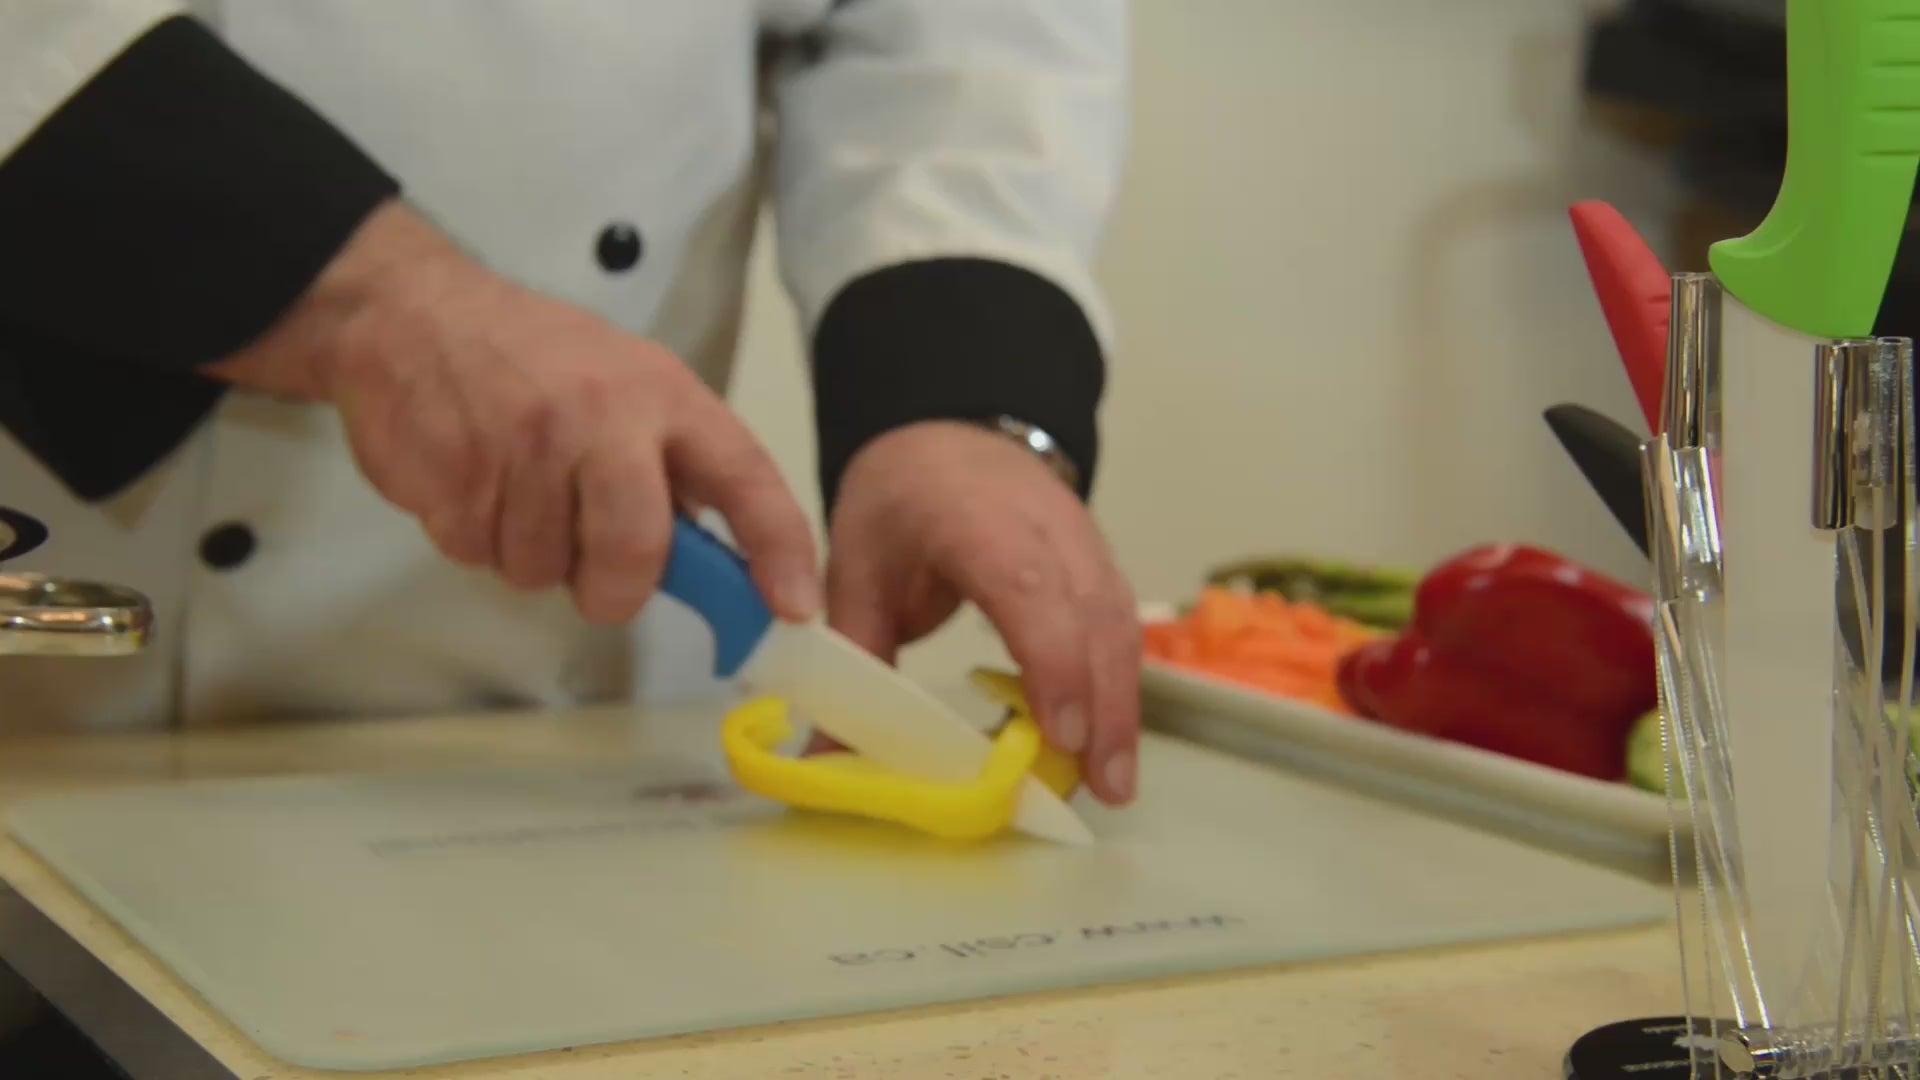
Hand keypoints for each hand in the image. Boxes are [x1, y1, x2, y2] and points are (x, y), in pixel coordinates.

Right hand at [207, 200, 818, 624]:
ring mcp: (524, 447)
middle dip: (615, 589)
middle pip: (634, 554)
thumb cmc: (533, 359)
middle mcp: (602, 418)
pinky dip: (479, 540)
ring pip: (545, 571)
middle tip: (595, 573)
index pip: (745, 477)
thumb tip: (727, 565)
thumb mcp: (629, 383)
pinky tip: (476, 484)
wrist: (409, 313)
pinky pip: (481, 558)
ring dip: (532, 556)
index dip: (779, 549)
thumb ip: (676, 467)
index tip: (795, 609)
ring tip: (517, 492)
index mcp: (663, 396)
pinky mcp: (455, 477)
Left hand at [824, 421, 1140, 804]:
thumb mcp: (857, 568)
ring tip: (1113, 784)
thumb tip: (822, 759)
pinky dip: (1121, 688)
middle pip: (1091, 616)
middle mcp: (1046, 528)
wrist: (948, 437)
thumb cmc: (900, 503)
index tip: (1060, 731)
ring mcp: (1084, 544)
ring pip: (1119, 626)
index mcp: (974, 520)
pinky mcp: (1101, 568)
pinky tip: (1110, 746)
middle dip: (1103, 705)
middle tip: (1101, 787)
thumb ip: (851, 658)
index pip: (1027, 586)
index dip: (1051, 658)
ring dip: (1123, 707)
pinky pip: (1122, 629)